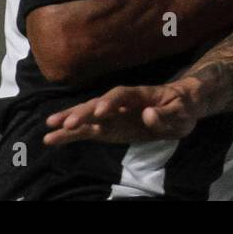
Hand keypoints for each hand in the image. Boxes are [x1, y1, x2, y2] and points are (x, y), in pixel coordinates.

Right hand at [43, 82, 201, 144]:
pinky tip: (52, 138)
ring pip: (88, 116)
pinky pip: (87, 131)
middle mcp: (121, 103)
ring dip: (70, 121)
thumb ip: (165, 114)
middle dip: (83, 113)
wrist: (182, 107)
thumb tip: (148, 114)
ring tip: (49, 129)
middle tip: (67, 123)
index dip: (110, 102)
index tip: (100, 112)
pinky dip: (70, 135)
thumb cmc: (183, 107)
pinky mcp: (109, 128)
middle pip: (99, 104)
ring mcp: (113, 115)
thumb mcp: (182, 111)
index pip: (122, 95)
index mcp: (140, 95)